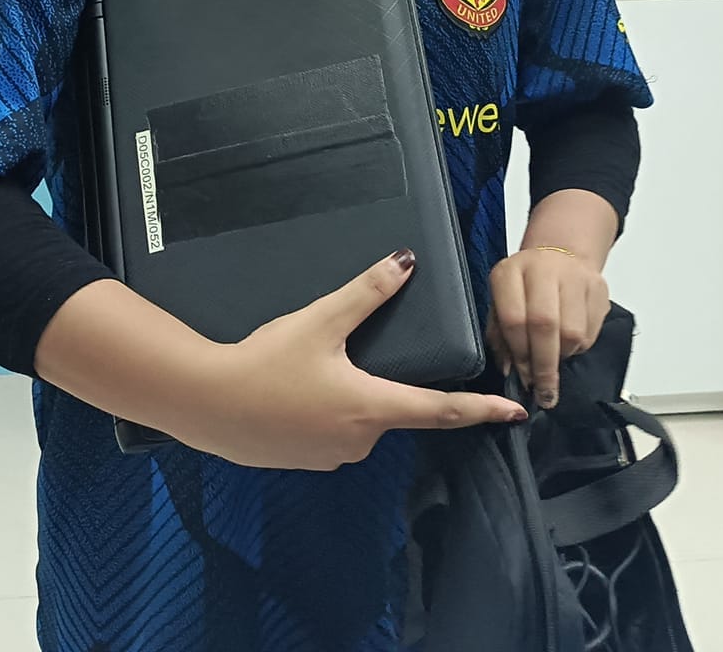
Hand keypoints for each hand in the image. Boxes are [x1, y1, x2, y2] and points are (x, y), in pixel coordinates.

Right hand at [174, 251, 526, 471]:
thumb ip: (366, 293)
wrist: (206, 404)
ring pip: (360, 420)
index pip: (442, 410)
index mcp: (372, 407)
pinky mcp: (305, 460)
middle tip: (337, 356)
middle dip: (380, 381)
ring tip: (306, 369)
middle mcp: (360, 440)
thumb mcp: (319, 321)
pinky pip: (332, 433)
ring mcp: (332, 456)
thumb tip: (405, 263)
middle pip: (393, 407)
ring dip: (349, 396)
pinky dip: (323, 411)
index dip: (482, 409)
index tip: (516, 413)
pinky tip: (294, 391)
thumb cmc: (264, 364)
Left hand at [488, 247, 610, 409]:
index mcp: (510, 272)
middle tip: (544, 390)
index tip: (524, 379)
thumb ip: (501, 336)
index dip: (520, 355)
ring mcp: (574, 275)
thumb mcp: (501, 304)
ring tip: (555, 358)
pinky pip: (591, 331)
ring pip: (572, 331)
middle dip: (544, 365)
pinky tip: (569, 341)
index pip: (514, 319)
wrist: (560, 257)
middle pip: (545, 325)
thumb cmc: (526, 287)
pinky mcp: (598, 287)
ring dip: (563, 355)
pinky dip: (579, 346)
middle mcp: (542, 268)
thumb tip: (509, 369)